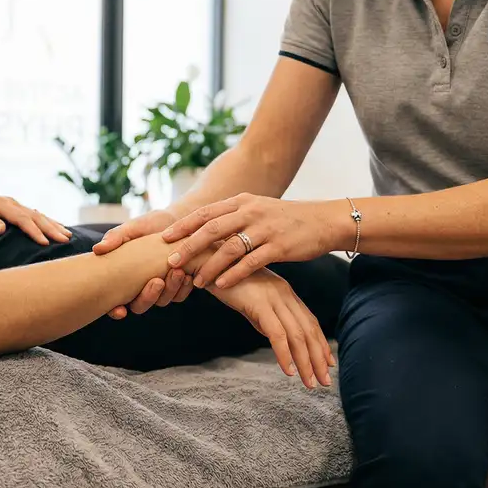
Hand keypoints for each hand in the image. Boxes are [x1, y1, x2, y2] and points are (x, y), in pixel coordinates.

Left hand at [0, 190, 71, 244]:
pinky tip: (56, 226)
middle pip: (35, 215)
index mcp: (0, 204)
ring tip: (68, 235)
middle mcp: (10, 202)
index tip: (45, 243)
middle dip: (51, 227)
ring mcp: (13, 204)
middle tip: (66, 239)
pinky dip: (46, 221)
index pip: (21, 218)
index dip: (34, 231)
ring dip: (53, 224)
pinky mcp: (12, 208)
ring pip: (37, 214)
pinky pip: (33, 214)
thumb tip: (1, 228)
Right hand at [94, 209, 195, 319]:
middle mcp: (139, 289)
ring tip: (177, 272)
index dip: (115, 311)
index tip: (121, 310)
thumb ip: (116, 237)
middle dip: (148, 297)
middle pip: (140, 306)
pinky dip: (184, 288)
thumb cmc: (149, 225)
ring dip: (169, 290)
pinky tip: (188, 275)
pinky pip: (179, 295)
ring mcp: (159, 290)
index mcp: (122, 279)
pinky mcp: (177, 287)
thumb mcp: (133, 228)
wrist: (176, 221)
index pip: (113, 304)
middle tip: (157, 281)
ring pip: (162, 301)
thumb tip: (98, 248)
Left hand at [163, 194, 341, 289]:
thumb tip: (204, 228)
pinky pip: (251, 262)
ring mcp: (265, 229)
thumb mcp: (257, 210)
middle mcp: (251, 212)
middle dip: (188, 246)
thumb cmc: (286, 220)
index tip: (163, 238)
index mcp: (242, 202)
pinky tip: (221, 284)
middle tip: (170, 261)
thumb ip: (233, 216)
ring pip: (229, 248)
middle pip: (211, 229)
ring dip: (209, 266)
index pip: (206, 213)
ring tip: (196, 281)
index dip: (183, 226)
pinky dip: (233, 274)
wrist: (323, 221)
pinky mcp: (279, 246)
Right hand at [206, 268, 334, 388]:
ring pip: (297, 335)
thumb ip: (265, 318)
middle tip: (325, 381)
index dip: (320, 343)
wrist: (207, 261)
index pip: (309, 322)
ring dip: (305, 362)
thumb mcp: (252, 301)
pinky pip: (277, 333)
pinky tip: (288, 370)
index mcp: (285, 293)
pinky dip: (284, 354)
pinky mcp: (259, 304)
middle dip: (319, 358)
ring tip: (309, 382)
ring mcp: (273, 298)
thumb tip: (274, 338)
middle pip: (308, 331)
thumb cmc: (226, 281)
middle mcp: (284, 294)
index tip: (328, 362)